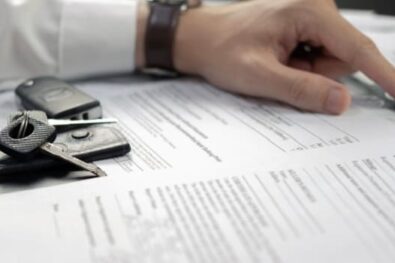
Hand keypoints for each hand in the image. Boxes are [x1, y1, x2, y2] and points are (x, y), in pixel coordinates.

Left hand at [139, 0, 394, 113]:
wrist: (201, 38)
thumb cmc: (222, 50)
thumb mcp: (259, 76)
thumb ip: (301, 90)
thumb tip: (341, 101)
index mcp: (308, 12)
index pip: (356, 48)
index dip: (382, 73)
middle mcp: (314, 8)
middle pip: (342, 58)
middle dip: (316, 75)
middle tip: (281, 72)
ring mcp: (310, 17)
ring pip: (330, 60)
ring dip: (305, 72)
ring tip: (275, 64)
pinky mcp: (303, 27)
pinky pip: (317, 56)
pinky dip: (300, 66)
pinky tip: (277, 59)